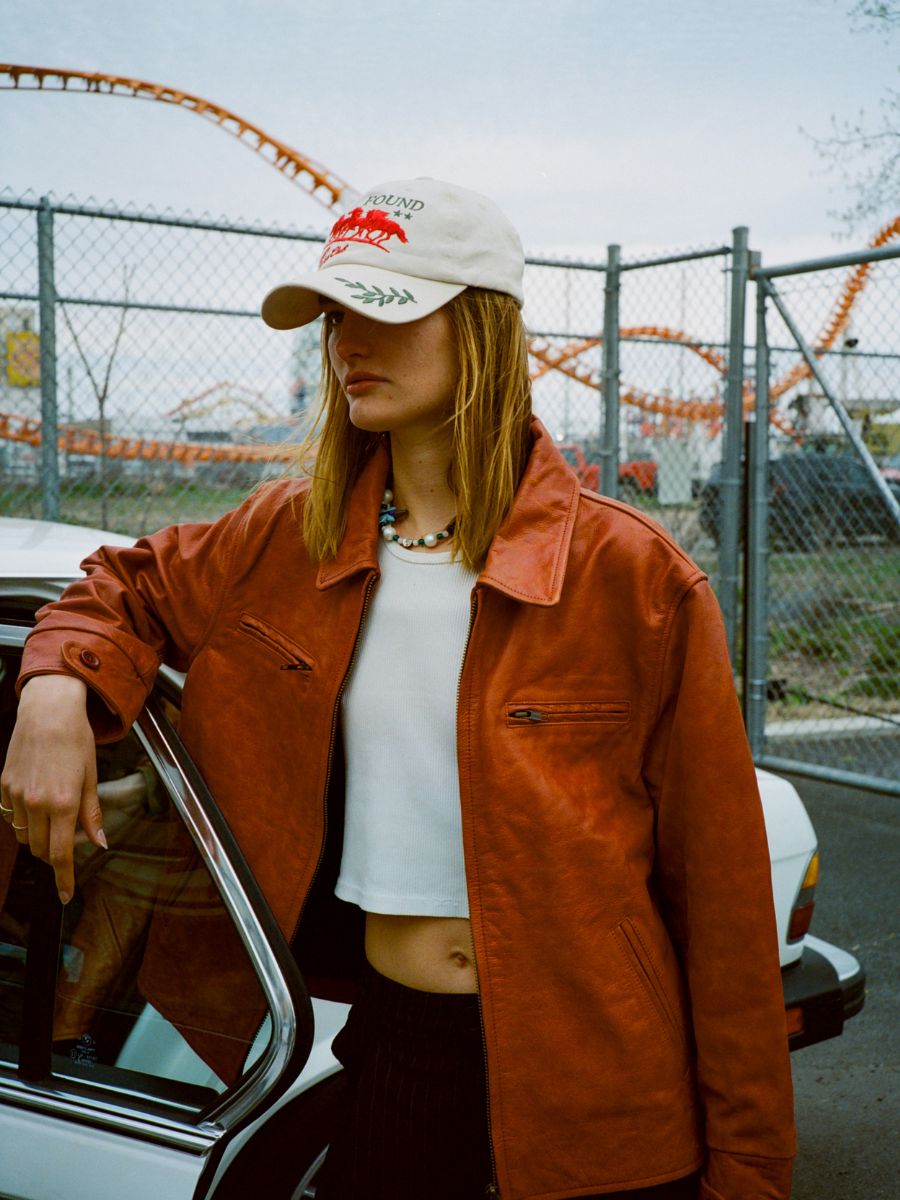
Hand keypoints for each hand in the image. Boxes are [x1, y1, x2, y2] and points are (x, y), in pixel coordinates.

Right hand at [0, 674, 105, 902]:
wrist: (48, 711)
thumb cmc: (76, 740)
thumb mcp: (91, 776)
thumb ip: (92, 813)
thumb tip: (100, 843)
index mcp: (63, 803)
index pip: (61, 854)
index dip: (64, 878)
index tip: (65, 895)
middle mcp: (37, 803)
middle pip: (42, 850)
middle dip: (55, 856)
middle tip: (70, 843)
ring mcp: (17, 796)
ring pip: (26, 836)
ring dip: (40, 839)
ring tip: (55, 819)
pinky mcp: (4, 787)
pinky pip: (12, 818)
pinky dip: (26, 821)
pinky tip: (37, 805)